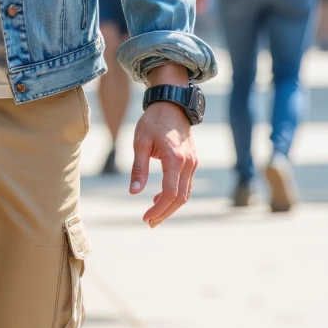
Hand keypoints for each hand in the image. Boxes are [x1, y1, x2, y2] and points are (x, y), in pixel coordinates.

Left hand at [130, 102, 196, 227]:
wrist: (172, 104)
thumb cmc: (153, 122)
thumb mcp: (140, 143)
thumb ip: (139, 169)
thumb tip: (134, 192)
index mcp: (175, 159)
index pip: (170, 193)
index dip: (158, 209)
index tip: (145, 218)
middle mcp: (188, 163)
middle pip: (180, 198)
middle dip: (165, 213)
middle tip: (149, 222)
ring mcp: (193, 162)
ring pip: (185, 193)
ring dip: (170, 206)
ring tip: (153, 214)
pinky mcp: (193, 161)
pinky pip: (186, 184)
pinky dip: (175, 195)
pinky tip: (160, 197)